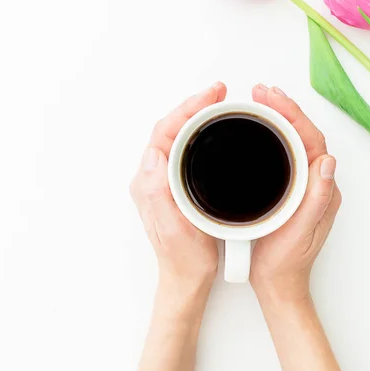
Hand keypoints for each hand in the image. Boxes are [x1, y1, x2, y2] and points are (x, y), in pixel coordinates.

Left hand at [130, 82, 226, 293]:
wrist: (187, 278)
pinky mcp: (176, 183)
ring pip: (178, 135)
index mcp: (150, 182)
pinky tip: (215, 128)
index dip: (188, 109)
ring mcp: (164, 179)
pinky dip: (200, 131)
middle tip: (219, 92)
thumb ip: (158, 193)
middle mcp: (153, 176)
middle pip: (171, 128)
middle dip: (194, 105)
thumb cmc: (184, 258)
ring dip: (197, 115)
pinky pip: (185, 147)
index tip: (211, 96)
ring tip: (218, 102)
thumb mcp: (173, 230)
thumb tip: (153, 156)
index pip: (165, 132)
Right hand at [250, 84, 341, 300]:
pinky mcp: (290, 188)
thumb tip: (328, 161)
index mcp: (321, 188)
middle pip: (303, 134)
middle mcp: (315, 182)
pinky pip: (285, 153)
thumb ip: (316, 199)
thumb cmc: (287, 261)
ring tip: (260, 101)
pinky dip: (273, 135)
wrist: (277, 282)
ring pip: (294, 141)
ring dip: (279, 118)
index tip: (271, 98)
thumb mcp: (301, 231)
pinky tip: (260, 129)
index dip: (293, 114)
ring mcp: (303, 184)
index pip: (311, 139)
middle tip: (261, 92)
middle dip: (284, 108)